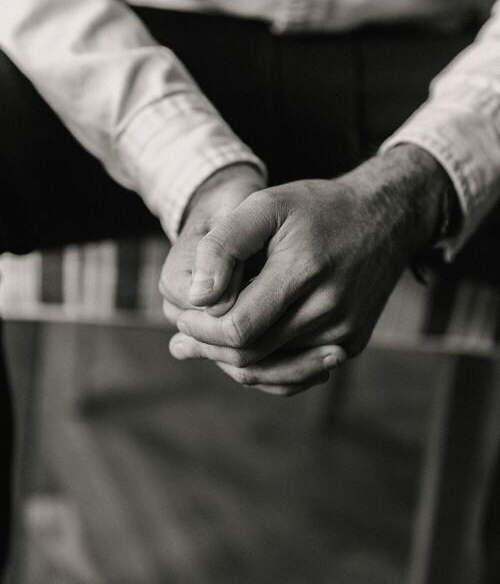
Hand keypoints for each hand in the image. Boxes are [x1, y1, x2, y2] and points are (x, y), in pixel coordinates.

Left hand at [171, 146, 448, 373]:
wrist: (385, 218)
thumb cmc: (316, 209)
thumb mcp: (264, 206)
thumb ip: (224, 247)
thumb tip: (195, 297)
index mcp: (304, 270)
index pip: (237, 327)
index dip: (200, 328)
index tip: (180, 314)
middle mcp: (330, 309)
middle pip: (250, 355)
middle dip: (207, 348)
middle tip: (180, 340)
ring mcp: (344, 332)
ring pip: (271, 371)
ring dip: (229, 363)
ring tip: (197, 349)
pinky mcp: (352, 343)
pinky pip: (297, 376)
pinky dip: (263, 371)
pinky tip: (237, 357)